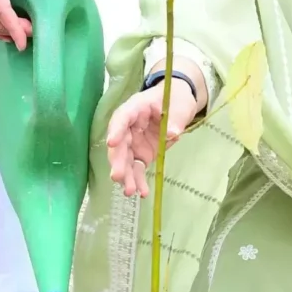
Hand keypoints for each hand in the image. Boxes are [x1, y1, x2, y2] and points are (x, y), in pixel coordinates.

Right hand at [105, 81, 201, 198]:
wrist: (176, 105)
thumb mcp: (179, 105)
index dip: (116, 129)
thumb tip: (171, 134)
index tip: (112, 142)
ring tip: (129, 191)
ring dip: (126, 176)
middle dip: (118, 161)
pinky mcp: (141, 154)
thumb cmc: (174, 99)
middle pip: (120, 144)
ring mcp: (134, 142)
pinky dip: (138, 180)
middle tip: (117, 176)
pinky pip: (137, 169)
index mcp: (135, 108)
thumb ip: (175, 118)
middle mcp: (129, 127)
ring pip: (126, 160)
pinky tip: (142, 192)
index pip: (122, 117)